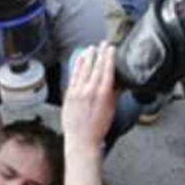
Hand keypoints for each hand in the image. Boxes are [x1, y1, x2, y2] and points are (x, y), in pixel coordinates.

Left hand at [61, 43, 118, 158]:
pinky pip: (74, 76)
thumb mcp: (111, 110)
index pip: (107, 70)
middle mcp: (90, 90)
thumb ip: (113, 94)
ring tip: (91, 48)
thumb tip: (116, 82)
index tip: (111, 49)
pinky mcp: (69, 95)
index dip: (109, 58)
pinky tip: (79, 60)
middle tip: (103, 44)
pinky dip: (77, 67)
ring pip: (84, 70)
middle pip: (95, 67)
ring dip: (88, 57)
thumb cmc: (98, 127)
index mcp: (103, 94)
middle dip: (100, 53)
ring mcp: (78, 92)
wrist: (82, 140)